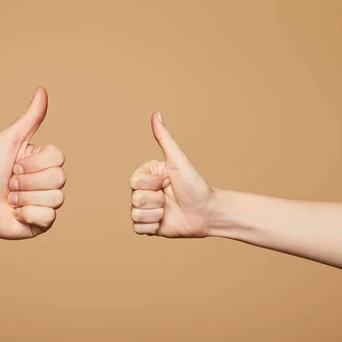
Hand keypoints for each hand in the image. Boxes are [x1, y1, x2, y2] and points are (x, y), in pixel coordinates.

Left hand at [0, 87, 65, 238]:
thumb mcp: (10, 139)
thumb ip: (30, 118)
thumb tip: (41, 90)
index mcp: (46, 163)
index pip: (58, 159)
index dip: (33, 164)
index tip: (14, 165)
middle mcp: (50, 182)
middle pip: (59, 179)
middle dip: (26, 182)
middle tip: (10, 183)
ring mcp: (47, 203)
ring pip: (55, 199)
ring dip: (25, 198)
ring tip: (10, 199)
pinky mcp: (41, 224)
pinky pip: (48, 218)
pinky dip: (27, 215)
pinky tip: (14, 213)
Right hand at [130, 112, 214, 237]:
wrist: (207, 212)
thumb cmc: (194, 184)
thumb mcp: (178, 160)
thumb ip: (164, 138)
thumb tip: (156, 113)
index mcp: (147, 175)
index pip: (134, 181)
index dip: (152, 183)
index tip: (168, 181)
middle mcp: (143, 192)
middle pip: (134, 199)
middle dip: (156, 200)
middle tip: (170, 196)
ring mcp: (145, 210)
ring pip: (135, 214)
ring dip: (156, 214)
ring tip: (169, 210)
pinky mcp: (148, 226)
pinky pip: (138, 228)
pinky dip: (153, 226)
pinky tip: (165, 221)